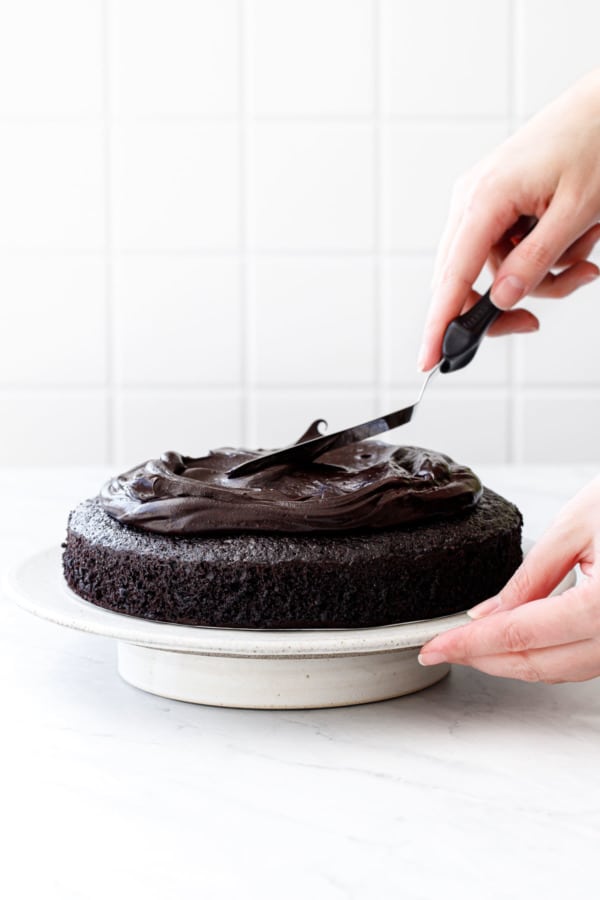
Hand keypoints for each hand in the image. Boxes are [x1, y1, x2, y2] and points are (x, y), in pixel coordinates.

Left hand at [418, 476, 599, 682]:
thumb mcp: (575, 526)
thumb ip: (529, 577)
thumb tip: (486, 614)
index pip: (519, 634)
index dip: (469, 644)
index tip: (434, 646)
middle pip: (538, 663)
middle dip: (483, 658)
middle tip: (441, 648)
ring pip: (561, 670)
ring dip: (512, 662)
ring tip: (470, 646)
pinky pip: (584, 661)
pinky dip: (546, 656)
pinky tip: (517, 642)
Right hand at [419, 68, 599, 370]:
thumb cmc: (593, 140)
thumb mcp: (574, 212)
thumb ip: (535, 262)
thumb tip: (500, 300)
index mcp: (483, 199)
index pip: (453, 277)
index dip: (440, 324)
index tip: (428, 358)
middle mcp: (471, 200)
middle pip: (470, 280)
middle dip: (514, 298)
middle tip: (548, 310)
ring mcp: (482, 200)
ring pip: (497, 269)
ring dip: (543, 274)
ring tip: (585, 256)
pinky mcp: (498, 201)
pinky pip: (508, 248)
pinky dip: (541, 255)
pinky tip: (573, 237)